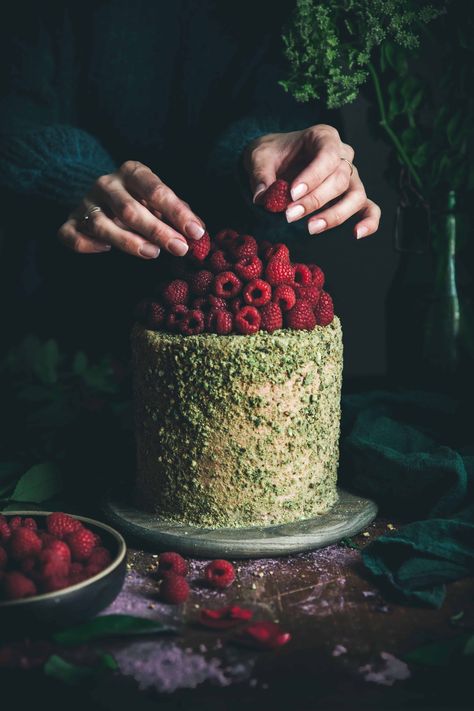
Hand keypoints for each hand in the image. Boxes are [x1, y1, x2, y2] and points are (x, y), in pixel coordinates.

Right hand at [58, 161, 205, 257]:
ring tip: (152, 253)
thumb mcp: (159, 200)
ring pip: (102, 224)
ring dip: (128, 241)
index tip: (195, 232)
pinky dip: (88, 244)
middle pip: (130, 209)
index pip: (155, 190)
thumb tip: (199, 232)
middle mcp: (106, 184)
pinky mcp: (70, 222)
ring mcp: (86, 203)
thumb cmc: (139, 200)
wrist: (99, 196)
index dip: (177, 212)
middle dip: (158, 231)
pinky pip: (73, 236)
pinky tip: (105, 250)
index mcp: (131, 172)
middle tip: (180, 249)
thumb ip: (178, 213)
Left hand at [243, 125, 380, 238]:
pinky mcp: (352, 196)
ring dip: (334, 214)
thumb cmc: (272, 156)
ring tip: (311, 228)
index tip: (292, 193)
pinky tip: (357, 234)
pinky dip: (369, 221)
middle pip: (340, 178)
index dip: (313, 176)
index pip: (328, 155)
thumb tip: (262, 197)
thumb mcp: (259, 158)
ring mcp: (351, 177)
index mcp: (323, 137)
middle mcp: (343, 155)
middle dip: (315, 200)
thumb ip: (261, 175)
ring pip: (355, 195)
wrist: (276, 161)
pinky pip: (370, 208)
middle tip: (289, 215)